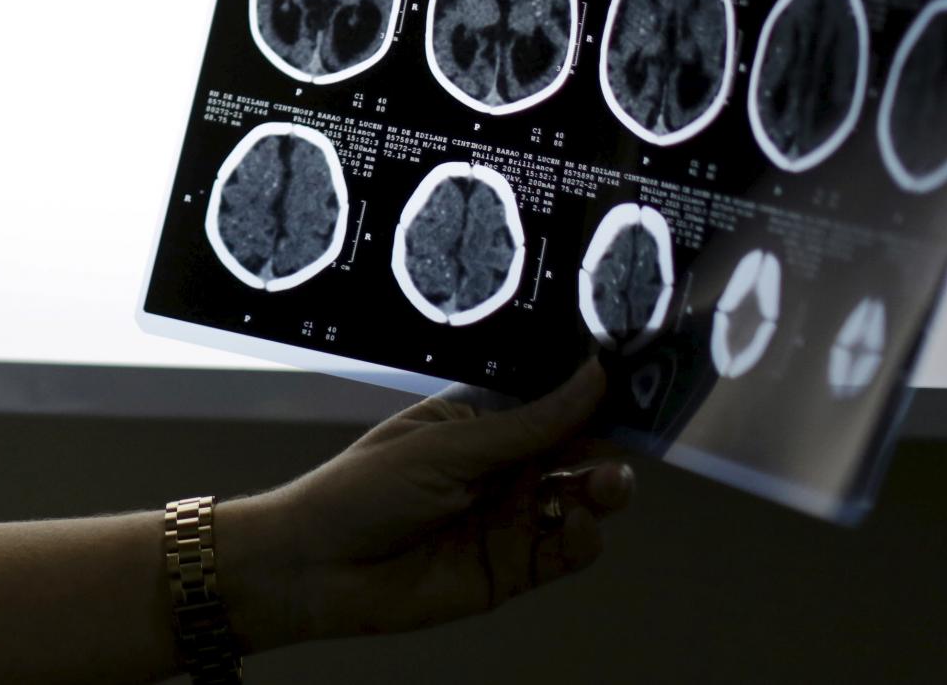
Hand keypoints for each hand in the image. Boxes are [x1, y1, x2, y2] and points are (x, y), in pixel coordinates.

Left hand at [214, 360, 631, 650]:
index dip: (587, 398)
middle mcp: (496, 470)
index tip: (630, 386)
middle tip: (629, 445)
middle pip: (571, 455)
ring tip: (608, 485)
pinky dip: (582, 539)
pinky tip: (580, 525)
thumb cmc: (362, 491)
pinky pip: (562, 552)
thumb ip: (528, 424)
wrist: (316, 569)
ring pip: (576, 503)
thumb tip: (592, 375)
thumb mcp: (448, 448)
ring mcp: (504, 521)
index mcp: (475, 425)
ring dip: (602, 493)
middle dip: (605, 447)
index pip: (546, 405)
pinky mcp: (509, 570)